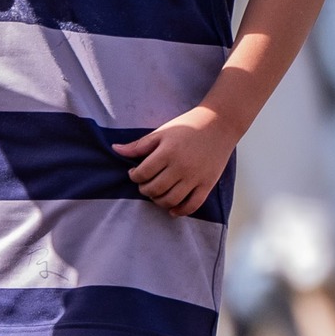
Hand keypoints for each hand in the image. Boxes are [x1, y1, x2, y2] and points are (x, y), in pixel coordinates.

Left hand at [113, 104, 237, 215]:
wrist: (219, 124)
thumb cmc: (187, 126)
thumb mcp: (161, 132)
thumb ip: (139, 145)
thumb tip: (115, 149)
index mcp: (167, 153)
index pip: (143, 173)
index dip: (134, 176)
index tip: (135, 173)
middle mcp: (181, 167)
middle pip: (155, 189)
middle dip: (144, 189)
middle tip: (144, 184)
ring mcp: (196, 178)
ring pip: (171, 200)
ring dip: (158, 200)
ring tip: (156, 193)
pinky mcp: (208, 184)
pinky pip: (192, 205)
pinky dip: (180, 211)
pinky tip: (171, 208)